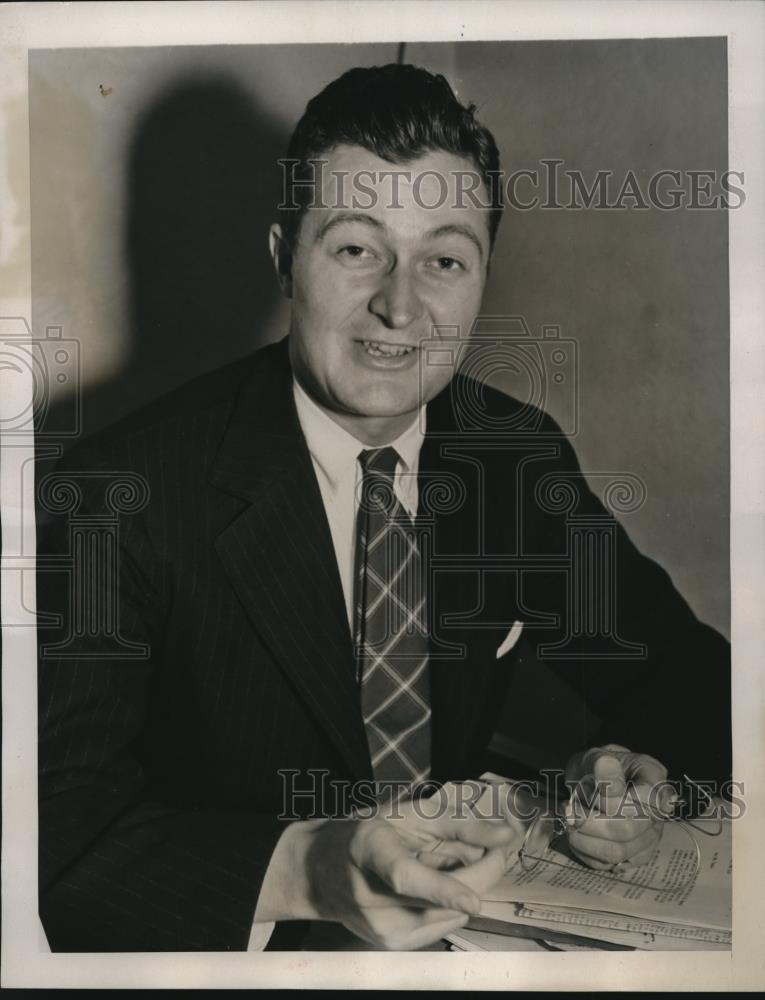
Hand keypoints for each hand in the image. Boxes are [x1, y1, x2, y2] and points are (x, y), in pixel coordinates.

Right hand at [255, 781, 524, 949]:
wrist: (316, 872)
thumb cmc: (366, 833)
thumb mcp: (407, 813)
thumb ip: (459, 823)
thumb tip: (507, 837)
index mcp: (369, 849)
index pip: (406, 877)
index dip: (441, 889)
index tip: (475, 902)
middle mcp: (371, 897)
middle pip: (441, 899)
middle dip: (481, 872)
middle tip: (496, 846)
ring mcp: (380, 927)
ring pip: (450, 914)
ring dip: (464, 890)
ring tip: (441, 866)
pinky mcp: (392, 945)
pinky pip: (442, 925)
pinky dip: (449, 906)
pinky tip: (431, 889)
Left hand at [563, 744, 671, 869]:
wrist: (596, 780)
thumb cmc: (598, 766)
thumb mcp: (595, 756)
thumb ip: (602, 764)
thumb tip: (610, 779)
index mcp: (653, 776)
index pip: (646, 798)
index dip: (613, 799)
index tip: (590, 789)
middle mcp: (658, 810)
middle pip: (627, 829)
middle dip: (590, 821)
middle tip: (568, 810)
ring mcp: (649, 835)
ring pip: (618, 851)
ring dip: (585, 839)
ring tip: (570, 821)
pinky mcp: (635, 855)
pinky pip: (609, 864)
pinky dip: (586, 852)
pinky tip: (577, 835)